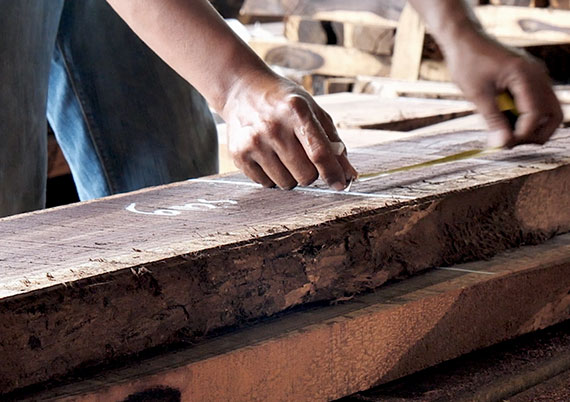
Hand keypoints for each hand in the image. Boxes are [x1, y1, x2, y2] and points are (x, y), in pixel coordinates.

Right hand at [221, 71, 356, 189]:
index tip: (341, 184)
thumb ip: (333, 142)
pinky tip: (268, 156)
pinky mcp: (238, 154)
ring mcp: (253, 142)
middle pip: (305, 175)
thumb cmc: (285, 102)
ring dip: (291, 176)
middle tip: (304, 158)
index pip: (319, 153)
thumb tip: (350, 175)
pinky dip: (272, 176)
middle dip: (311, 173)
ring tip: (284, 155)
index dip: (333, 173)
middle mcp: (273, 127)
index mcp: (296, 111)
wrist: (243, 89)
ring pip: (286, 183)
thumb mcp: (313, 111)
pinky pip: (266, 184)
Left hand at [444, 29, 562, 147]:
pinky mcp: (530, 81)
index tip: (502, 143)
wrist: (465, 41)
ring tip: (504, 131)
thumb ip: (493, 120)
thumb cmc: (467, 63)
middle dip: (533, 134)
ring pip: (547, 112)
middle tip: (509, 141)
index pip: (536, 115)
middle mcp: (538, 76)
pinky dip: (524, 117)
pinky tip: (504, 119)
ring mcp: (537, 77)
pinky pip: (537, 104)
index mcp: (525, 76)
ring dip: (529, 127)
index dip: (522, 135)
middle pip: (552, 116)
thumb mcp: (477, 95)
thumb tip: (503, 144)